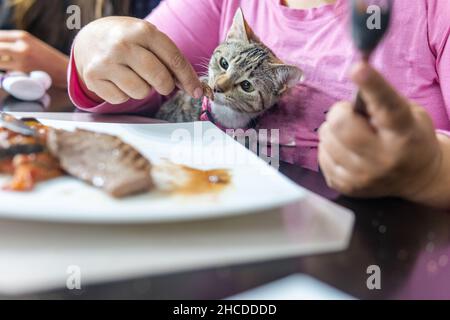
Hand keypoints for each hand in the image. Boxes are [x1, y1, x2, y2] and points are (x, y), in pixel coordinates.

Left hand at [0, 30, 68, 87]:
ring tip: (11, 67)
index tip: (1, 51)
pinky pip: (6, 72)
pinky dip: (7, 73)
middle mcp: (21, 46)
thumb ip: (14, 44)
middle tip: (4, 61)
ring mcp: (21, 61)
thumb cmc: (48, 60)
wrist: (65, 72)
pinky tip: (16, 74)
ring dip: (1, 64)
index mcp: (22, 36)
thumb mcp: (32, 44)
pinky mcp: (23, 74)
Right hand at [74, 16, 203, 103]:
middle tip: (162, 83)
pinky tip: (119, 81)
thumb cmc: (130, 42)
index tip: (197, 92)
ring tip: (135, 76)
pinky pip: (122, 99)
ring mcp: (106, 62)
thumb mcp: (149, 39)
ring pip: (141, 92)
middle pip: (160, 79)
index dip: (188, 79)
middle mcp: (123, 45)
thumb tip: (192, 88)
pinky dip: (124, 94)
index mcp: (143, 31)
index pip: (174, 60)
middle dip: (166, 86)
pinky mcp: (93, 78)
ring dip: (143, 90)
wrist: (90, 39)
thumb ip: (169, 59)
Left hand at [319, 62, 449, 207]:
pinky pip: (321, 156)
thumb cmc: (408, 137)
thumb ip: (382, 101)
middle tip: (349, 115)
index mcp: (403, 133)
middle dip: (339, 112)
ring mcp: (363, 176)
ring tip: (350, 135)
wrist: (417, 177)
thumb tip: (354, 76)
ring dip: (332, 131)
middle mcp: (384, 158)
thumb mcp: (408, 114)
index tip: (359, 67)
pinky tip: (346, 151)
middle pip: (341, 125)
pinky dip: (329, 148)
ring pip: (326, 140)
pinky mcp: (346, 186)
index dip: (371, 84)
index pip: (386, 106)